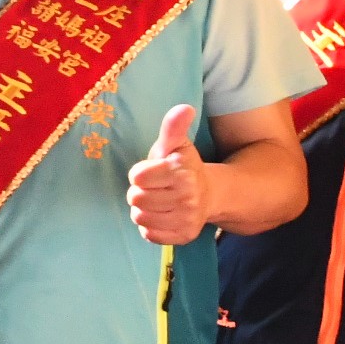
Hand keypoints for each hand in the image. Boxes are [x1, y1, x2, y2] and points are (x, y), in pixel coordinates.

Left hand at [126, 105, 210, 244]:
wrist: (208, 194)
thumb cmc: (182, 167)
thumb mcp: (175, 145)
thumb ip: (173, 127)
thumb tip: (184, 108)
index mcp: (180, 172)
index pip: (137, 177)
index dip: (139, 174)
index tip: (150, 172)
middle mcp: (187, 196)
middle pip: (136, 198)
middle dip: (139, 192)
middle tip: (152, 188)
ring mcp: (186, 218)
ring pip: (140, 218)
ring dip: (142, 210)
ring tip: (156, 201)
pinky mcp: (184, 236)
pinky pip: (150, 235)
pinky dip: (150, 227)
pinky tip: (161, 216)